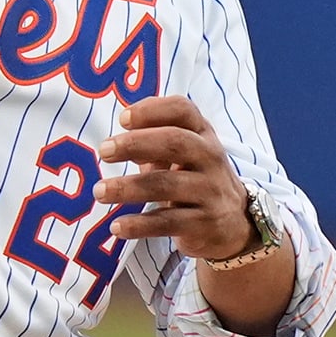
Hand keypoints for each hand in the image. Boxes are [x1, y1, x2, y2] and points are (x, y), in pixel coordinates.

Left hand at [94, 94, 253, 259]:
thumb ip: (154, 139)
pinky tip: (117, 226)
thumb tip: (116, 136)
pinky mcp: (204, 223)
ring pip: (167, 185)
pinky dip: (140, 225)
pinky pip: (168, 222)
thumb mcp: (184, 153)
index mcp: (202, 133)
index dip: (152, 110)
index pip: (183, 110)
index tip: (122, 118)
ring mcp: (209, 191)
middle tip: (104, 151)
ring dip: (129, 187)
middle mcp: (210, 157)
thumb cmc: (196, 178)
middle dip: (136, 144)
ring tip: (100, 191)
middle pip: (175, 142)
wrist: (234, 223)